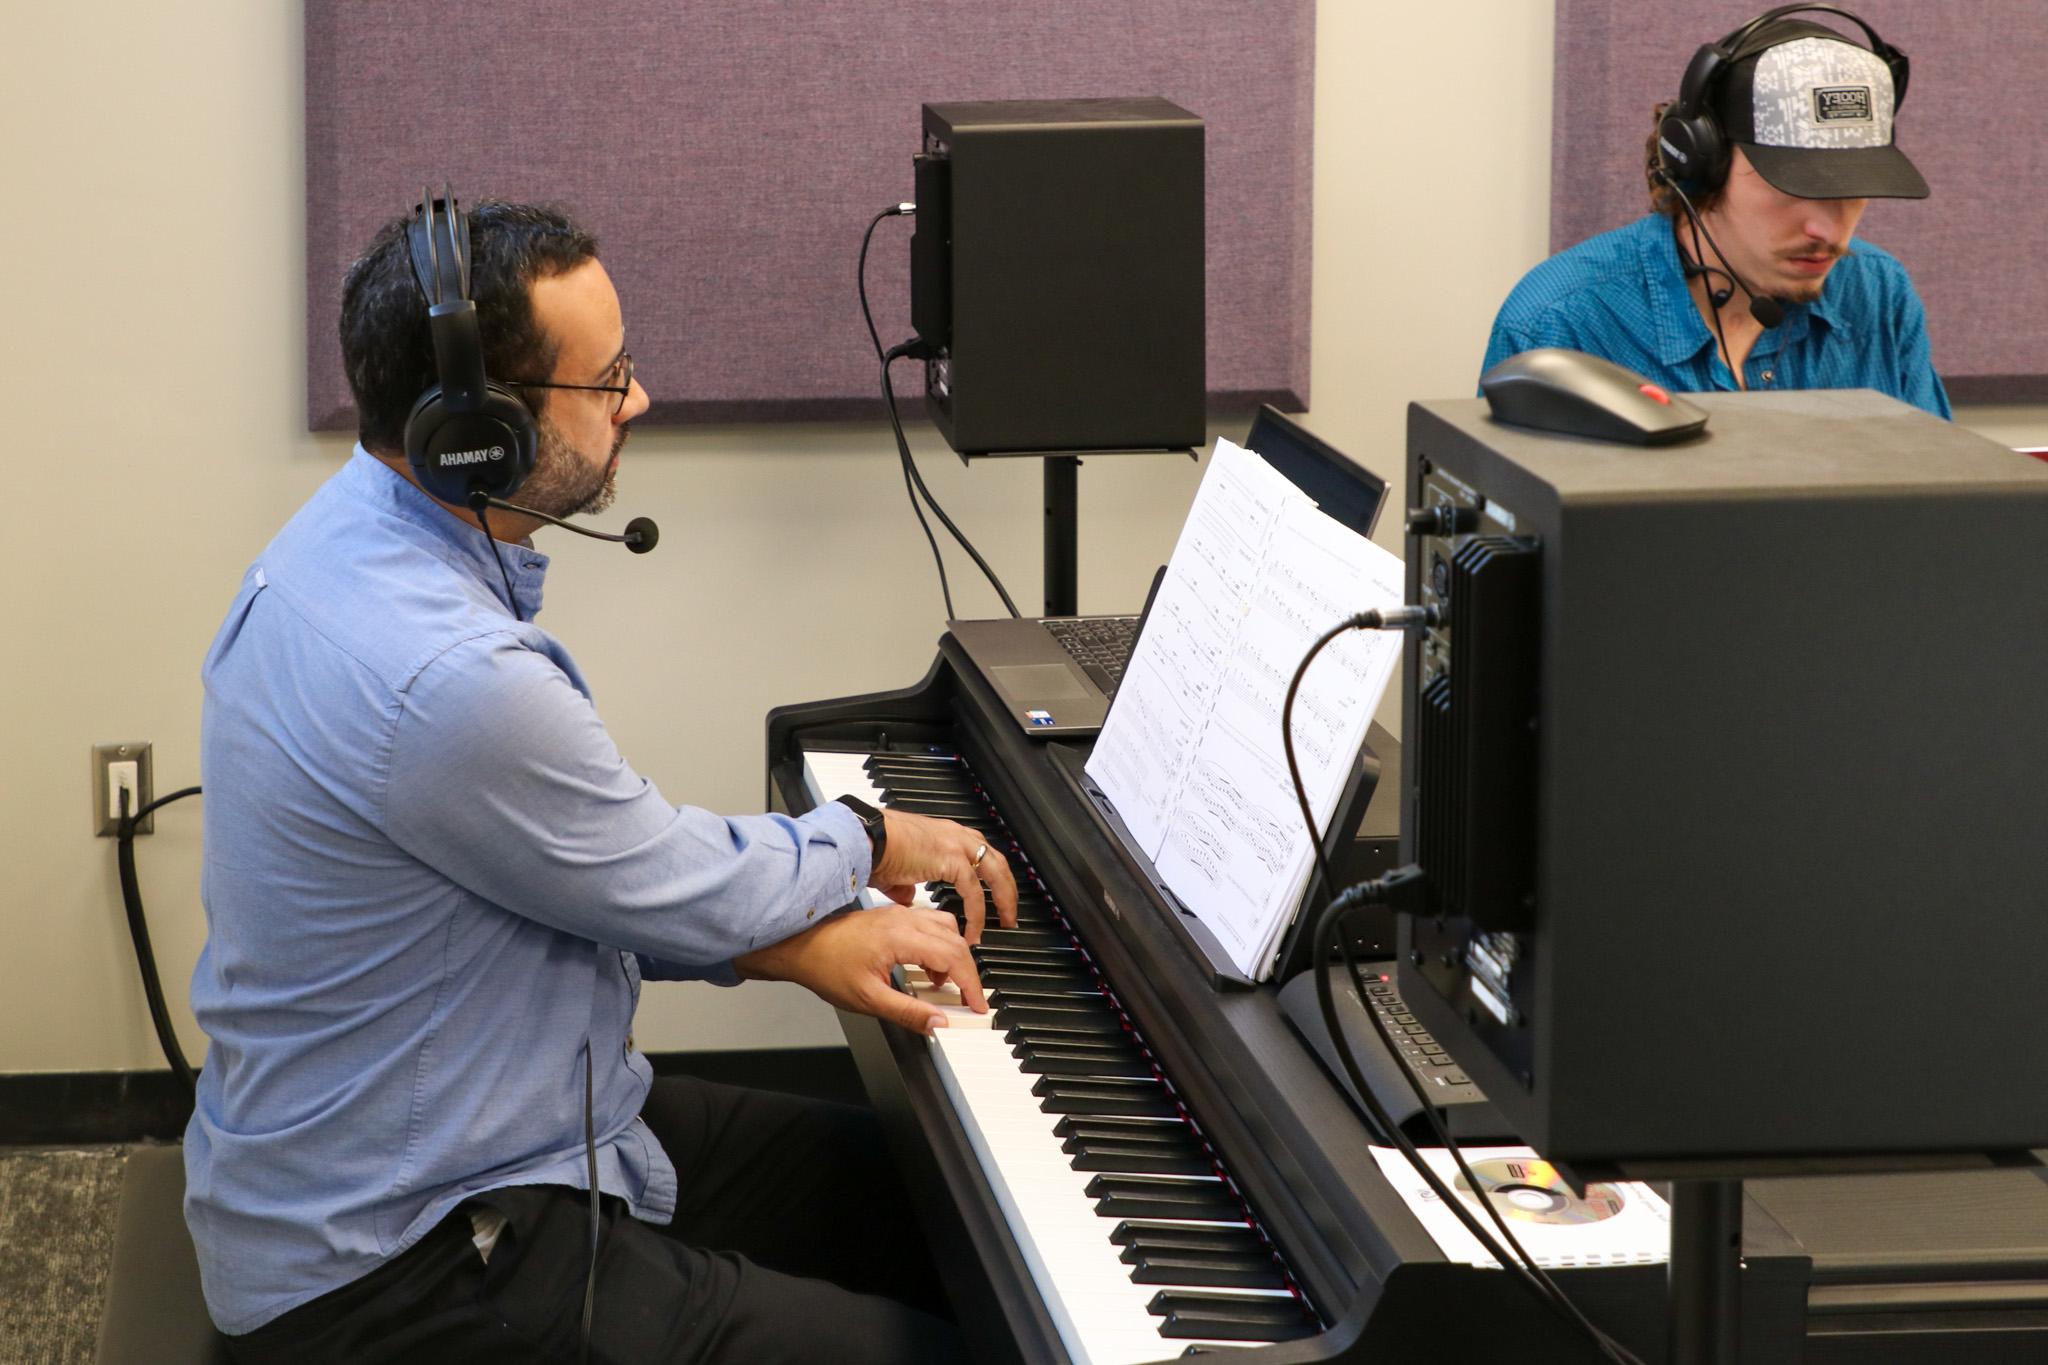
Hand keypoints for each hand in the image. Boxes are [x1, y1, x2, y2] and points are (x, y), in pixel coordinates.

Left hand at [734, 906, 984, 1035]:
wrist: (799, 946)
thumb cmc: (826, 967)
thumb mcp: (869, 1000)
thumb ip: (908, 1013)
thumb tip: (938, 1023)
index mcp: (901, 937)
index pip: (953, 957)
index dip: (970, 984)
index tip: (976, 1005)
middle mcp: (904, 920)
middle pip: (955, 941)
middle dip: (967, 972)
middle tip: (968, 999)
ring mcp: (898, 916)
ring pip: (945, 928)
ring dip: (953, 956)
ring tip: (942, 984)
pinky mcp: (892, 917)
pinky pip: (929, 925)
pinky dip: (938, 946)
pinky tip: (925, 968)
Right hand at [870, 809, 1017, 943]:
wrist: (867, 839)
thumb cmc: (876, 851)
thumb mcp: (897, 872)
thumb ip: (907, 886)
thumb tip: (908, 898)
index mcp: (947, 836)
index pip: (981, 854)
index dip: (991, 877)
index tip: (996, 897)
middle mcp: (957, 836)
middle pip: (997, 862)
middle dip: (1008, 889)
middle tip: (1011, 914)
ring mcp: (958, 845)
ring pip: (996, 873)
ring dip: (1004, 901)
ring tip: (1005, 924)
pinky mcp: (952, 860)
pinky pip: (974, 892)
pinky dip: (977, 914)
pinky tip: (973, 931)